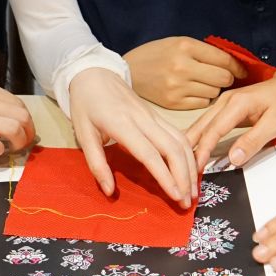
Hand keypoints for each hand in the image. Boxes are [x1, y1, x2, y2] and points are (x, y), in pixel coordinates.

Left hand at [66, 68, 195, 204]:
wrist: (94, 73)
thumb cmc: (86, 105)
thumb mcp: (82, 134)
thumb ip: (96, 164)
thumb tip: (109, 191)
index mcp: (122, 125)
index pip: (150, 154)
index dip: (165, 176)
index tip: (175, 196)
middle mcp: (143, 119)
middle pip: (173, 148)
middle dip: (184, 177)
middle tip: (187, 202)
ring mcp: (153, 116)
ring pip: (181, 141)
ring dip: (190, 167)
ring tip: (192, 191)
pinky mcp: (158, 115)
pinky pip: (179, 135)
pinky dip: (189, 154)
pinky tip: (191, 170)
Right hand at [126, 36, 244, 109]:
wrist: (129, 70)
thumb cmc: (155, 54)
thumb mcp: (178, 43)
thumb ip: (203, 52)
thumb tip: (232, 64)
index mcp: (185, 47)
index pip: (224, 59)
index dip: (237, 67)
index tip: (241, 71)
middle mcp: (182, 66)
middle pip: (223, 78)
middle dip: (226, 78)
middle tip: (221, 77)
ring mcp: (178, 86)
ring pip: (214, 92)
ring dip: (213, 89)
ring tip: (202, 83)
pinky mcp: (174, 102)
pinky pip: (202, 104)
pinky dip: (202, 99)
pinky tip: (194, 92)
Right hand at [184, 71, 275, 168]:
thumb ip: (253, 140)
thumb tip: (233, 158)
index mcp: (237, 104)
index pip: (213, 130)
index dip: (203, 151)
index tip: (195, 169)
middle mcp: (225, 101)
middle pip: (200, 126)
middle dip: (189, 148)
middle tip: (181, 170)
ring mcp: (223, 103)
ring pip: (201, 124)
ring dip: (192, 143)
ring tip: (183, 163)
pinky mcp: (225, 108)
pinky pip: (208, 124)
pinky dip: (199, 137)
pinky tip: (194, 148)